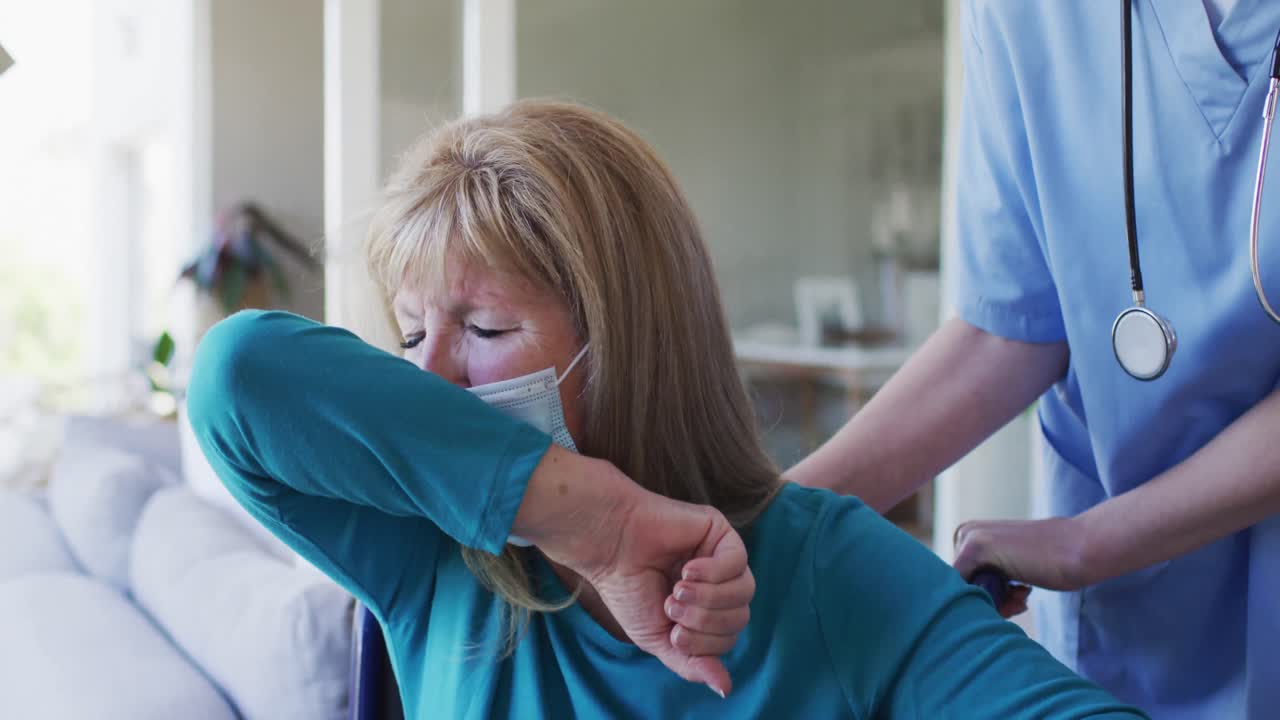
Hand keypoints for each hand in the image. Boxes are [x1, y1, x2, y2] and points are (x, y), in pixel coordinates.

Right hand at [515, 450, 752, 696]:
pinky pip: (738, 561)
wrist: (611, 549)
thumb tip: (725, 689)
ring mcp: (721, 558)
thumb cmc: (629, 591)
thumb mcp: (658, 639)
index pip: (728, 638)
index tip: (673, 632)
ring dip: (709, 597)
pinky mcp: (720, 533)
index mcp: (705, 611)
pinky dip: (713, 572)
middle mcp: (718, 585)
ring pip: (744, 591)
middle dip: (704, 619)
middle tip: (670, 606)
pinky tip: (686, 569)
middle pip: (740, 617)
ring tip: (677, 589)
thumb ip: (691, 663)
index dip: (705, 643)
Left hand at [952, 516, 1087, 617]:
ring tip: (1021, 597)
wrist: (1081, 548)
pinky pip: (965, 591)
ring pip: (962, 591)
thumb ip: (990, 577)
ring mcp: (967, 539)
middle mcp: (963, 533)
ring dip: (994, 603)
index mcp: (970, 534)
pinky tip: (1022, 594)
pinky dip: (993, 604)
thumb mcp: (1013, 567)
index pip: (961, 582)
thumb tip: (965, 607)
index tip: (1013, 599)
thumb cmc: (1052, 562)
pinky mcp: (974, 549)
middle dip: (989, 600)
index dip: (986, 598)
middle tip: (1019, 598)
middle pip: (958, 587)